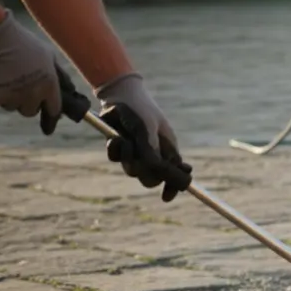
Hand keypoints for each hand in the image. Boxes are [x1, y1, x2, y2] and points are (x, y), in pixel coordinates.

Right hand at [0, 10, 74, 134]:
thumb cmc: (23, 43)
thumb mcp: (49, 56)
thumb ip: (60, 76)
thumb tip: (71, 90)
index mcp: (49, 85)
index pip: (54, 110)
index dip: (51, 117)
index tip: (48, 128)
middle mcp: (33, 94)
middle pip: (30, 111)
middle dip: (27, 102)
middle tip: (21, 87)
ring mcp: (13, 96)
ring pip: (12, 106)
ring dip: (9, 97)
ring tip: (6, 76)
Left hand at [95, 73, 191, 201]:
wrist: (120, 94)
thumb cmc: (141, 109)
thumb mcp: (150, 129)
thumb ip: (153, 151)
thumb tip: (155, 170)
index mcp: (167, 150)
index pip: (174, 175)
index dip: (173, 187)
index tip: (166, 197)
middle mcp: (153, 154)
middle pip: (152, 179)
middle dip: (145, 172)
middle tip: (141, 159)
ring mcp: (136, 152)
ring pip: (132, 171)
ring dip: (128, 158)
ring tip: (126, 140)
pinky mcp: (120, 148)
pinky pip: (116, 159)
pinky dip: (116, 150)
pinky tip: (116, 138)